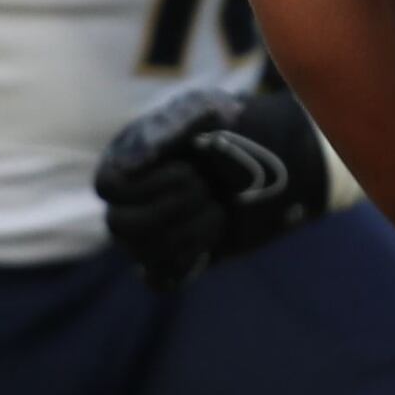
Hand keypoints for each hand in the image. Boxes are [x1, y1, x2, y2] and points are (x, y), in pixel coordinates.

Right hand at [96, 81, 330, 288]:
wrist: (286, 165)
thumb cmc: (244, 131)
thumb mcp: (206, 115)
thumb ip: (165, 133)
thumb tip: (126, 168)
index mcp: (131, 158)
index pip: (108, 187)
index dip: (147, 186)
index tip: (190, 170)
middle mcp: (133, 196)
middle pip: (119, 225)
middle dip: (172, 209)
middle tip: (208, 189)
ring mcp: (153, 231)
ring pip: (142, 253)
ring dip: (188, 232)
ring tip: (219, 211)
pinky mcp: (177, 258)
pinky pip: (160, 279)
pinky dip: (187, 262)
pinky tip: (212, 240)